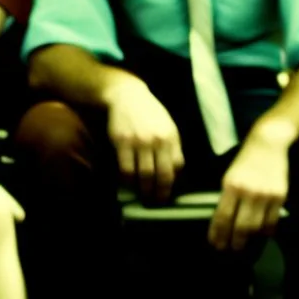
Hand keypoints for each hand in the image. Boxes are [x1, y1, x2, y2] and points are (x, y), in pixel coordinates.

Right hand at [105, 80, 183, 202]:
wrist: (128, 96)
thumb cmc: (150, 113)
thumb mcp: (168, 126)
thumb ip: (172, 148)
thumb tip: (175, 174)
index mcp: (171, 136)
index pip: (176, 167)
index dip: (172, 184)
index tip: (167, 194)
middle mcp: (157, 140)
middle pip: (161, 175)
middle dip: (159, 193)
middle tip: (155, 202)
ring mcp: (139, 141)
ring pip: (143, 175)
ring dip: (143, 190)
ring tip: (143, 197)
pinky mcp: (122, 142)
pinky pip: (125, 169)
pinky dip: (127, 181)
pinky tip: (128, 184)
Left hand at [208, 136, 288, 251]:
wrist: (267, 144)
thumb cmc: (244, 161)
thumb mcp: (230, 176)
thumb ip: (227, 197)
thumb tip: (223, 221)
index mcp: (231, 186)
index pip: (222, 217)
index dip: (218, 234)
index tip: (215, 244)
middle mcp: (247, 192)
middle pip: (240, 227)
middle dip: (234, 242)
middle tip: (230, 250)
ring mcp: (265, 195)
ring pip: (257, 228)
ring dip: (249, 240)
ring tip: (244, 245)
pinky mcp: (279, 196)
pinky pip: (272, 222)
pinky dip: (265, 232)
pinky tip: (260, 234)